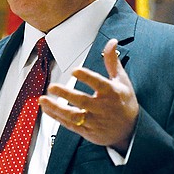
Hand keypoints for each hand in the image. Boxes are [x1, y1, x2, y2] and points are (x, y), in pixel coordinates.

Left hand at [39, 39, 138, 153]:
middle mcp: (102, 107)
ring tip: (43, 100)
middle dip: (66, 94)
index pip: (98, 83)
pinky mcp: (87, 131)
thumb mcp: (122, 81)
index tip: (75, 71)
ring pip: (73, 116)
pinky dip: (57, 117)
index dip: (86, 77)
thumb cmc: (124, 103)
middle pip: (82, 101)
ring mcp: (94, 120)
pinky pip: (70, 125)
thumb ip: (112, 61)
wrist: (130, 130)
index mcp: (111, 92)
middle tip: (52, 87)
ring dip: (56, 108)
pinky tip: (47, 109)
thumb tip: (111, 42)